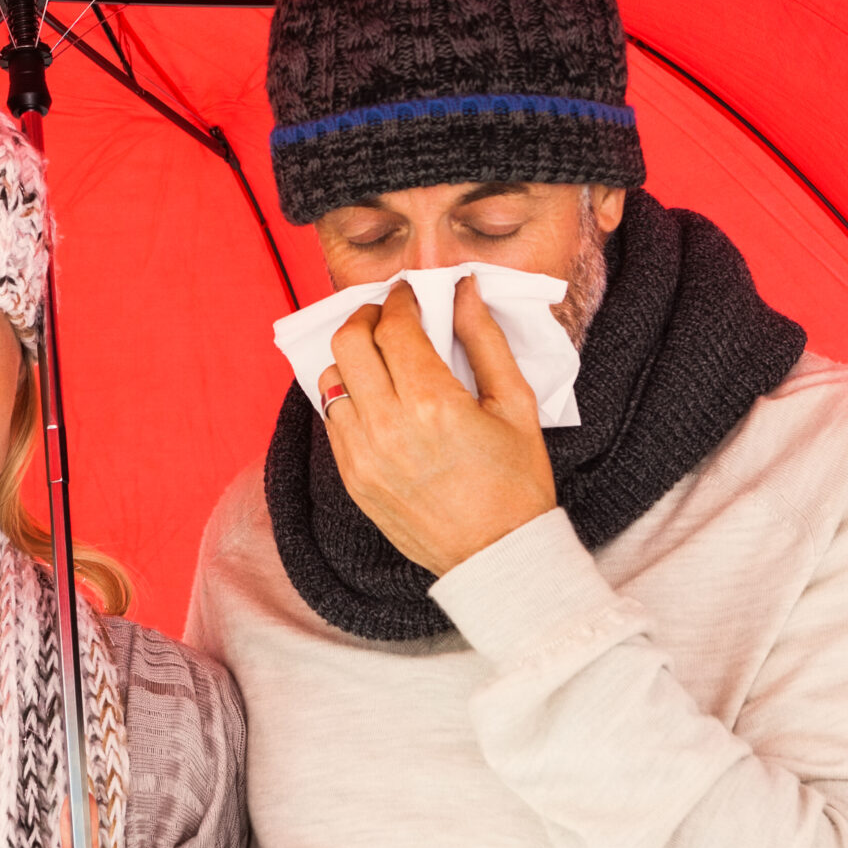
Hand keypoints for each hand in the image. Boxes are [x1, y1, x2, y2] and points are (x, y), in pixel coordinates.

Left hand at [319, 278, 554, 575]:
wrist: (496, 556)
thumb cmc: (516, 482)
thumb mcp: (516, 403)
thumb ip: (486, 340)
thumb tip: (464, 291)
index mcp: (433, 403)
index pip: (395, 327)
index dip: (400, 301)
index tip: (410, 295)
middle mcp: (388, 426)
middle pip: (349, 343)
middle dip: (366, 317)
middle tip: (388, 316)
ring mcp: (363, 455)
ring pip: (331, 379)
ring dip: (352, 357)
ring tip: (379, 356)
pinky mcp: (352, 478)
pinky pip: (332, 419)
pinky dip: (347, 396)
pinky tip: (374, 396)